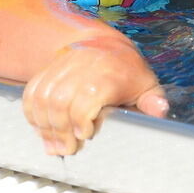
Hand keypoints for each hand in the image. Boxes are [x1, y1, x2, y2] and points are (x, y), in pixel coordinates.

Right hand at [22, 36, 167, 155]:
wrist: (104, 44)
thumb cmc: (127, 70)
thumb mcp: (145, 84)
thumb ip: (153, 100)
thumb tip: (161, 110)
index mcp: (109, 72)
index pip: (88, 95)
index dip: (82, 118)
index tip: (85, 135)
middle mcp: (83, 66)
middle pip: (61, 101)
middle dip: (61, 129)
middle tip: (68, 148)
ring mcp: (63, 66)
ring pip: (44, 97)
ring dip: (45, 125)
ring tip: (54, 144)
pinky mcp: (48, 69)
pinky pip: (32, 91)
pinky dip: (32, 112)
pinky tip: (41, 128)